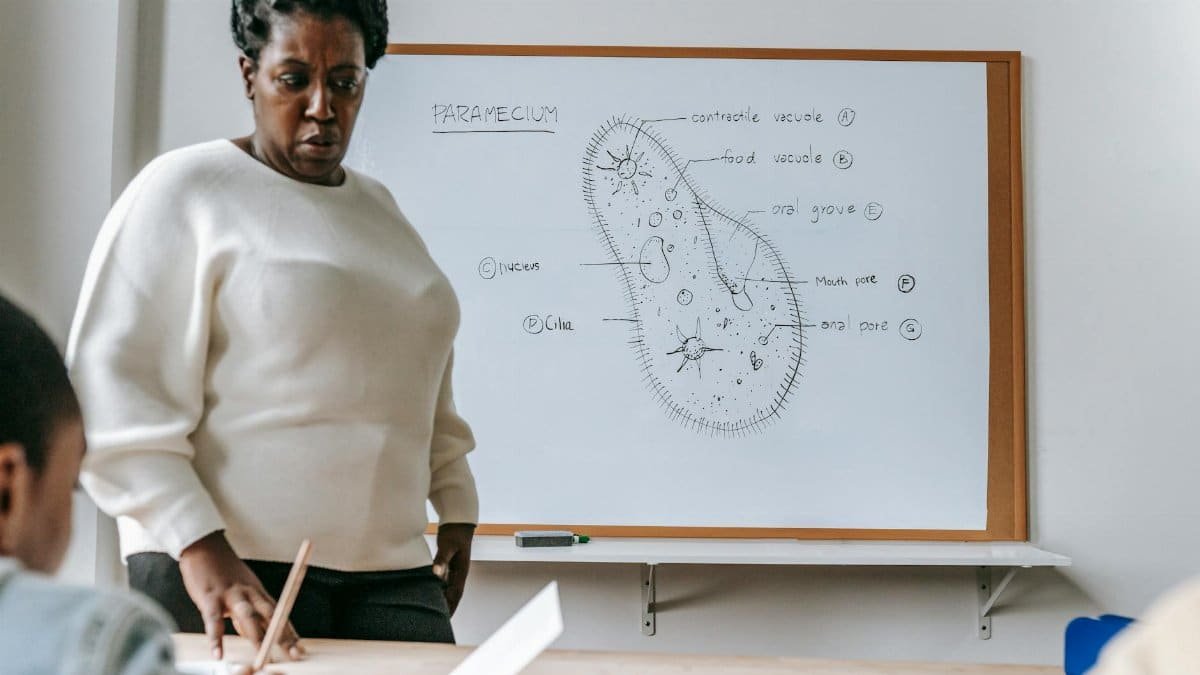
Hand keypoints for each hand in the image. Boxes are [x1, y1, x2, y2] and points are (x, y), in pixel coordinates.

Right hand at [178, 531, 304, 661]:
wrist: (204, 546)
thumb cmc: (224, 571)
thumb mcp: (242, 589)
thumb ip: (250, 612)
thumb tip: (257, 635)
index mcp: (258, 592)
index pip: (279, 615)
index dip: (290, 632)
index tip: (300, 648)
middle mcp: (249, 593)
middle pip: (270, 616)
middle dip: (283, 636)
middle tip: (294, 654)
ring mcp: (230, 594)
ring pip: (247, 616)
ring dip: (256, 638)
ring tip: (263, 657)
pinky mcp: (210, 597)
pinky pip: (213, 619)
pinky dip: (216, 637)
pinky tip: (218, 653)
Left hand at [432, 523, 474, 615]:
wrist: (458, 521)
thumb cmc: (454, 533)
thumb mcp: (448, 546)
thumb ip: (442, 559)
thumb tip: (437, 574)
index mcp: (461, 570)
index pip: (456, 594)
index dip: (451, 607)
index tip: (445, 619)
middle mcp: (459, 572)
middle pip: (453, 594)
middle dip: (448, 608)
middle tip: (439, 622)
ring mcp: (454, 568)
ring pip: (449, 588)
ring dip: (444, 599)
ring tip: (435, 611)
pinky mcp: (449, 563)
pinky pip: (444, 581)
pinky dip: (439, 588)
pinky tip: (432, 592)